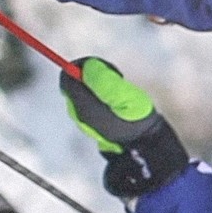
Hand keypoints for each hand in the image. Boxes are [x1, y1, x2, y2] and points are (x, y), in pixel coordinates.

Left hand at [60, 57, 189, 196]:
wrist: (144, 146)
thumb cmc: (136, 119)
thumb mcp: (123, 95)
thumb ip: (103, 80)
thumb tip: (86, 66)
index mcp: (82, 105)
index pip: (68, 76)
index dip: (83, 66)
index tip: (103, 68)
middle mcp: (79, 112)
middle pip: (73, 83)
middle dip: (91, 74)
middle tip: (115, 78)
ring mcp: (85, 119)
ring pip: (82, 91)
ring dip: (98, 85)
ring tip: (119, 90)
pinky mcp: (94, 123)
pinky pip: (90, 101)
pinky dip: (101, 96)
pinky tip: (117, 102)